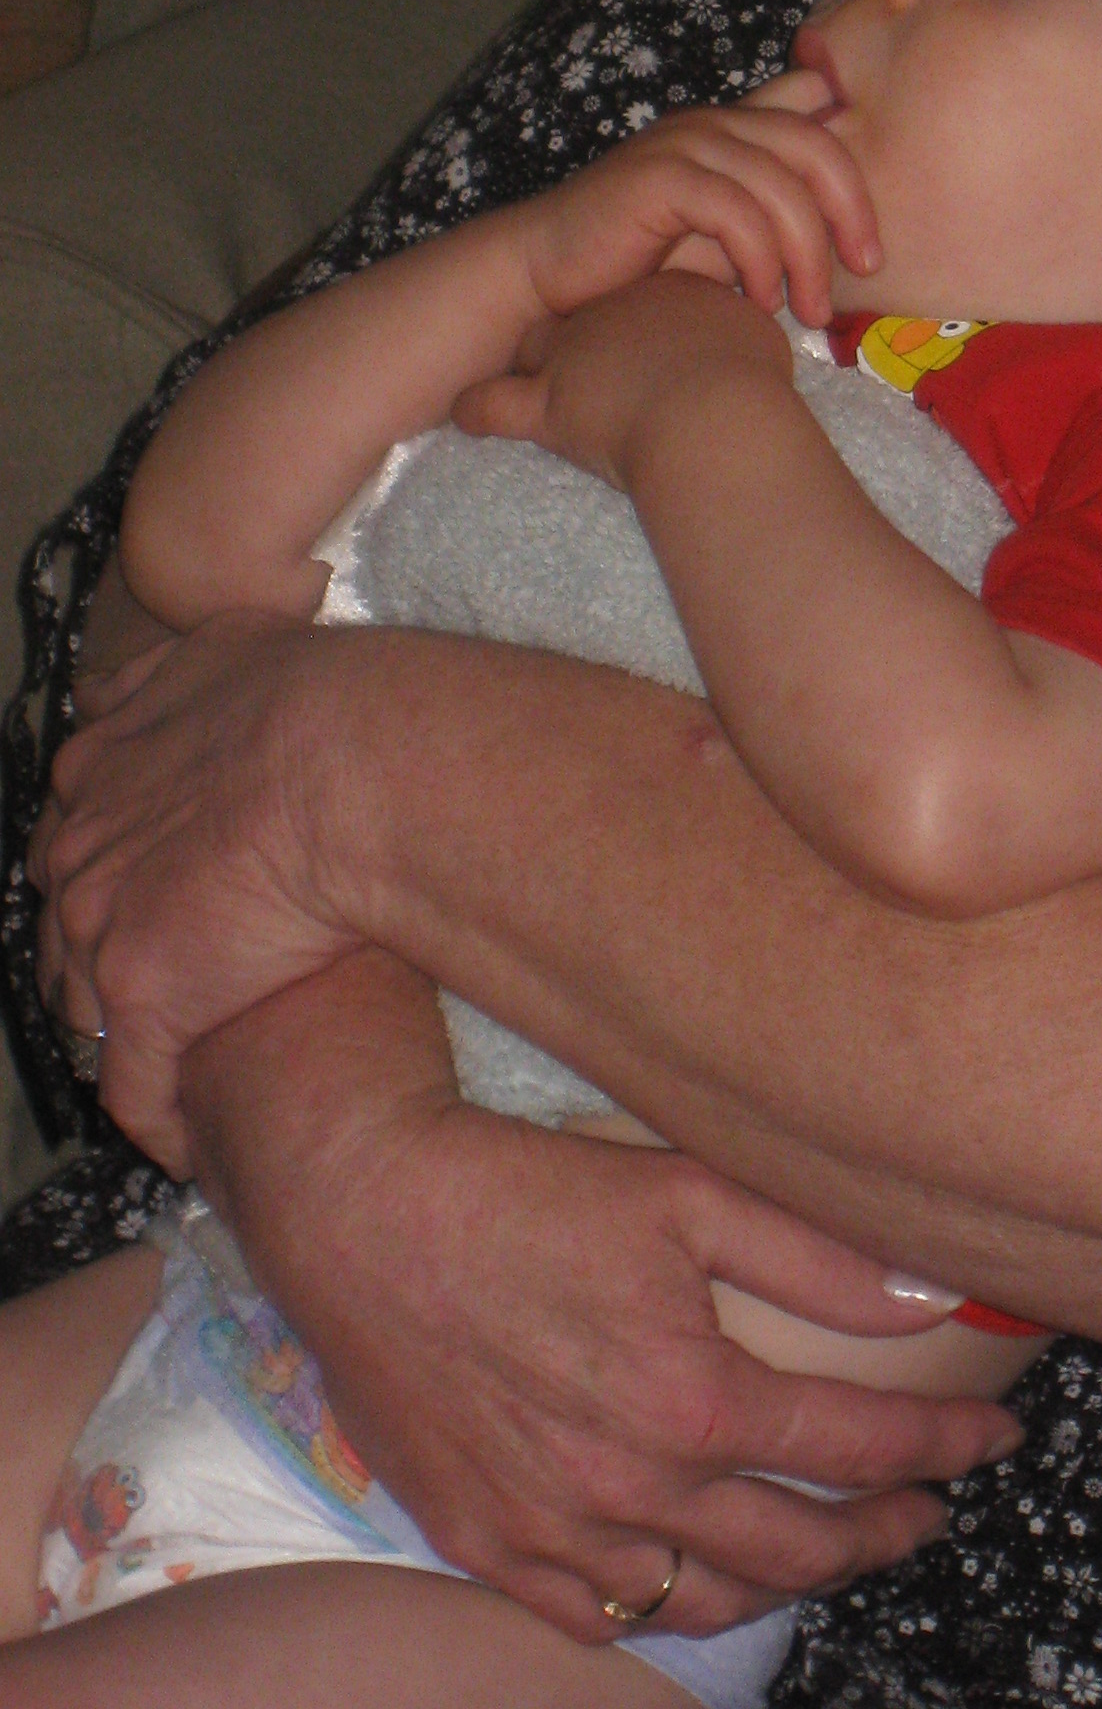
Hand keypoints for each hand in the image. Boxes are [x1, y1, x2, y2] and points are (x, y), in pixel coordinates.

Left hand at [33, 616, 383, 1172]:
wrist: (353, 758)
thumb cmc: (319, 696)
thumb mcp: (238, 642)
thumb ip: (198, 660)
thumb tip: (211, 645)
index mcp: (102, 763)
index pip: (82, 839)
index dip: (119, 871)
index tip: (160, 891)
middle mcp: (80, 845)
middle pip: (66, 925)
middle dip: (100, 957)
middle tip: (165, 982)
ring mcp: (101, 923)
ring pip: (88, 1009)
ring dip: (126, 1040)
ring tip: (180, 1066)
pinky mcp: (146, 995)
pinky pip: (138, 1085)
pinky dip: (160, 1118)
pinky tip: (193, 1141)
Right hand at [183, 973, 1021, 1644]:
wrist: (370, 1221)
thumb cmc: (532, 1194)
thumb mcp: (690, 1193)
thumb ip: (817, 1256)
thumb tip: (929, 1296)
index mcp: (694, 1401)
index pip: (858, 1446)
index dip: (942, 1447)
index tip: (994, 1441)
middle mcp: (633, 1487)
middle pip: (797, 1546)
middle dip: (884, 1532)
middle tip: (931, 1509)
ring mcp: (556, 1532)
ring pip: (706, 1599)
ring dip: (790, 1582)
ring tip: (836, 1548)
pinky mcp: (487, 1545)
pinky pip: (601, 1616)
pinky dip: (668, 1608)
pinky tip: (702, 1581)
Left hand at [450, 277, 790, 489]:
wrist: (714, 413)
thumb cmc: (744, 376)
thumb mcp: (758, 336)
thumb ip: (748, 327)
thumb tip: (761, 326)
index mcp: (664, 293)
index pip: (639, 292)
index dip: (634, 310)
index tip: (641, 328)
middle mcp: (611, 314)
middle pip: (582, 313)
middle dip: (574, 324)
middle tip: (579, 343)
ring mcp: (572, 357)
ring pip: (532, 349)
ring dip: (523, 361)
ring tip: (513, 365)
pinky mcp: (547, 407)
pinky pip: (494, 407)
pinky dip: (480, 409)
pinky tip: (466, 412)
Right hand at [517, 76, 878, 328]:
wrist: (545, 277)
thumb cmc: (640, 265)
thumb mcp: (723, 238)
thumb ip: (775, 218)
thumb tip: (850, 239)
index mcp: (737, 127)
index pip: (820, 116)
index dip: (857, 168)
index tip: (871, 242)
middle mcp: (715, 123)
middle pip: (817, 146)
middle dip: (852, 211)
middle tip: (866, 272)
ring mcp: (684, 144)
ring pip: (780, 185)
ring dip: (806, 254)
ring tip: (808, 311)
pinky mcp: (657, 177)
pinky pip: (734, 209)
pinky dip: (758, 259)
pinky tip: (757, 302)